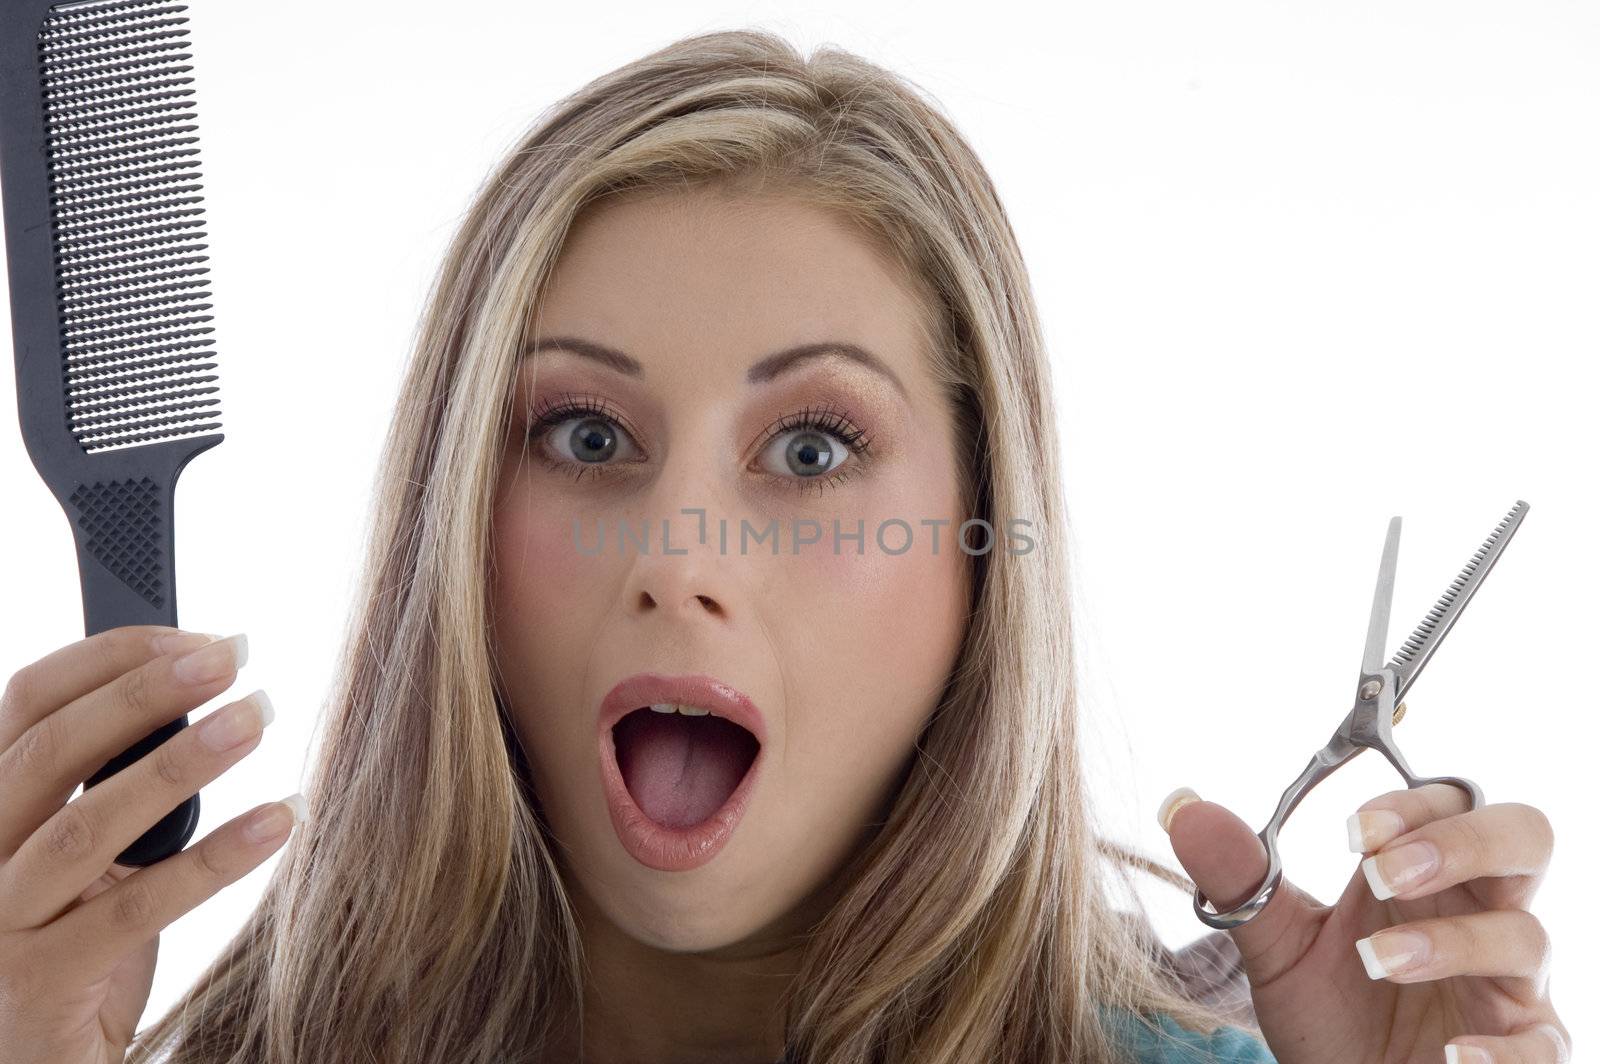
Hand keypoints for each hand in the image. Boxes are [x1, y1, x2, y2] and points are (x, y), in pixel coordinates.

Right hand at [0, 626, 297, 1063]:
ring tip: (257, 717)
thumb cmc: (78, 953)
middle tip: (234, 658)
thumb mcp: (93, 859)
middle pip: (49, 748)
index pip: (26, 702)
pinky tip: (280, 820)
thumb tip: (199, 700)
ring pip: (84, 825)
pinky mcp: (38, 985)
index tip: (197, 636)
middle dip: (145, 692)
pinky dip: (213, 859)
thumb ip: (116, 789)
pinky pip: (130, 910)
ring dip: (180, 761)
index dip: (111, 658)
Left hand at [1161, 781, 1569, 1062]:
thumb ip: (1241, 881)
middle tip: (1381, 871)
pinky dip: (1503, 1048)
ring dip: (1450, 940)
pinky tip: (1452, 1052)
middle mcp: (1476, 914)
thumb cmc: (1328, 1012)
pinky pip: (1543, 1043)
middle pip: (1522, 837)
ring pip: (1525, 936)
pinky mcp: (1522, 1051)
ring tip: (1377, 960)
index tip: (1352, 831)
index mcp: (1423, 874)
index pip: (1450, 801)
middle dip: (1459, 842)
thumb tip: (1186, 810)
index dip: (1412, 803)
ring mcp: (1506, 984)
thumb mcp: (1275, 946)